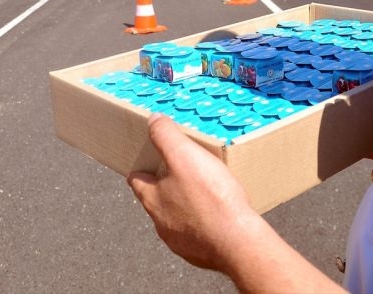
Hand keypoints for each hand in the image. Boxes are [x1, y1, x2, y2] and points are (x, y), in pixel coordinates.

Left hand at [128, 114, 346, 292]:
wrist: (236, 241)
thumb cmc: (210, 197)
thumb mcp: (185, 155)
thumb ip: (166, 136)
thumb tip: (152, 120)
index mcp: (152, 198)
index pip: (136, 181)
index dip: (142, 169)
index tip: (150, 162)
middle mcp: (160, 222)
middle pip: (156, 200)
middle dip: (166, 187)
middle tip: (183, 174)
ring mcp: (179, 241)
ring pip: (176, 219)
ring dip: (185, 207)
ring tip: (204, 194)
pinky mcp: (198, 252)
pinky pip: (196, 236)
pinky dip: (202, 225)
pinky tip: (218, 217)